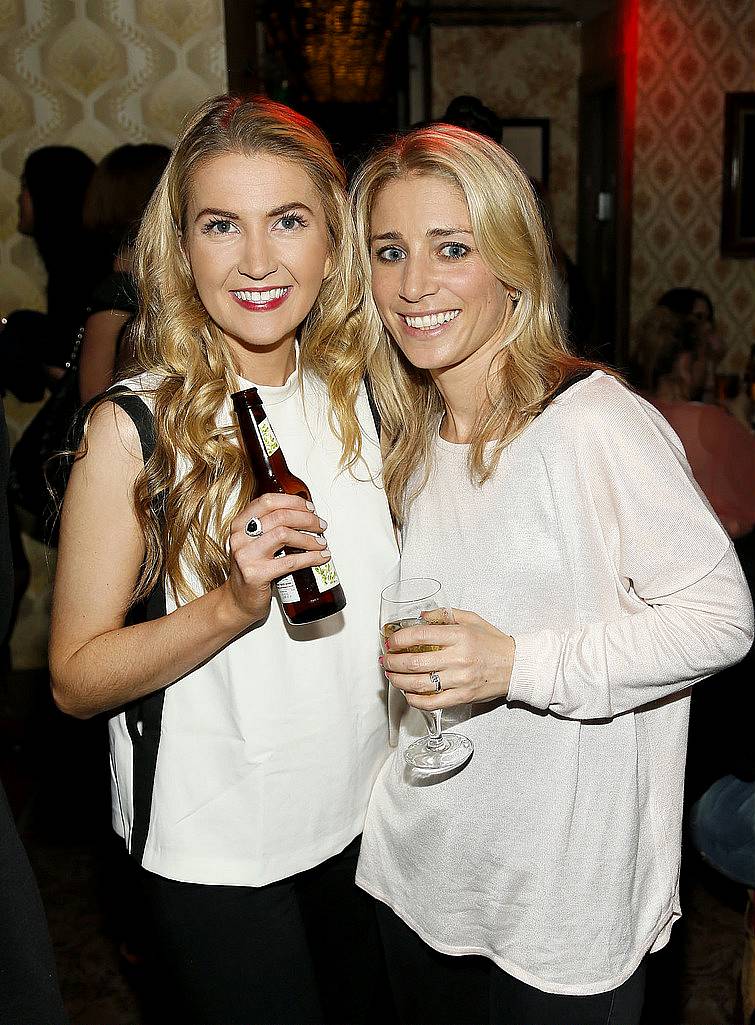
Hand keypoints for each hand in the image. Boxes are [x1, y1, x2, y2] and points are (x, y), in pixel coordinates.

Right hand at [222, 493, 331, 627]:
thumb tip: (305, 514)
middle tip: (320, 526)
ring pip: (284, 534)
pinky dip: (310, 558)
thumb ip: (271, 526)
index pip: (268, 501)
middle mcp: (240, 537)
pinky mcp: (256, 574)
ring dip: (309, 538)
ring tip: (321, 543)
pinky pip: (290, 561)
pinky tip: (320, 557)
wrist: (239, 599)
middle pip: (280, 516)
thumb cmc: (252, 568)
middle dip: (307, 519)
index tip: (310, 508)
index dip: (293, 502)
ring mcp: (246, 556)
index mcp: (240, 523)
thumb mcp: (255, 542)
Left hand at [381, 609, 514, 710]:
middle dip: (393, 662)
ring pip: (419, 684)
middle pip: (414, 662)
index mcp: (460, 636)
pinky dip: (415, 700)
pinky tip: (408, 693)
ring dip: (399, 680)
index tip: (391, 641)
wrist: (517, 666)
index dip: (399, 639)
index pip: (420, 636)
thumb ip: (444, 615)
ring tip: (391, 675)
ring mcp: (460, 680)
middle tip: (386, 660)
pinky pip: (433, 702)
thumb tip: (420, 617)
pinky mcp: (463, 697)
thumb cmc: (493, 643)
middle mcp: (459, 658)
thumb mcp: (472, 619)